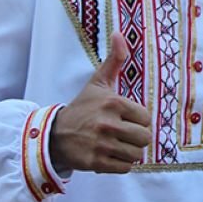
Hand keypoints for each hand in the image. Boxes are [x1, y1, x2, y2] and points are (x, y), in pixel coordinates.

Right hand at [49, 33, 151, 173]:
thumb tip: (121, 33)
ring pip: (137, 155)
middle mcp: (108, 124)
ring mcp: (102, 145)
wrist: (56, 134)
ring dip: (129, 152)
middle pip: (145, 139)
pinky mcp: (96, 163)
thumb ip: (114, 59)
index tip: (126, 119)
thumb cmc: (83, 107)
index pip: (146, 119)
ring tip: (117, 145)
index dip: (138, 120)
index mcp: (113, 103)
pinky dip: (120, 164)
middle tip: (124, 134)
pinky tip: (109, 155)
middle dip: (137, 138)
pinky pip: (124, 168)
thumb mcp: (98, 82)